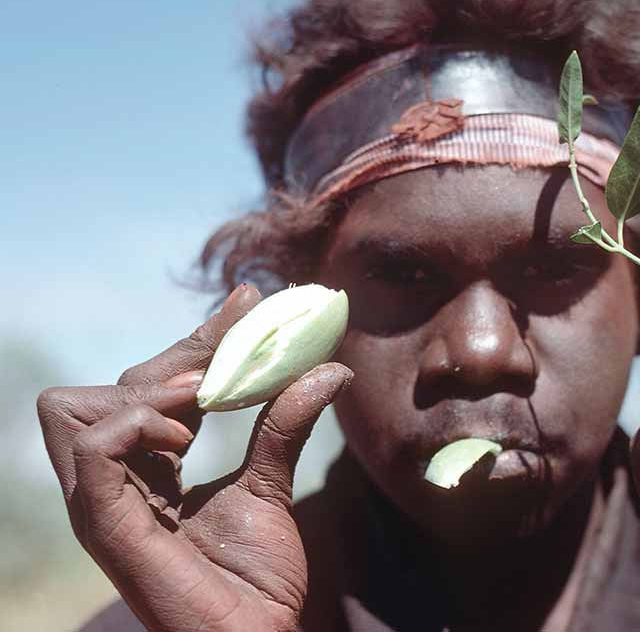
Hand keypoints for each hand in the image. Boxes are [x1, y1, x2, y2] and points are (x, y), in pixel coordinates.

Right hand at [37, 284, 352, 631]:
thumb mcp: (270, 481)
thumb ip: (283, 424)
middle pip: (114, 385)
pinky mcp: (104, 524)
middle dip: (180, 355)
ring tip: (206, 407)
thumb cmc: (254, 577)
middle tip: (241, 347)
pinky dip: (137, 423)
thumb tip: (328, 369)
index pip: (153, 385)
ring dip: (145, 392)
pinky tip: (187, 435)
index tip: (250, 301)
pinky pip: (90, 446)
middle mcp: (112, 482)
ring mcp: (101, 503)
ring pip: (74, 406)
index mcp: (142, 471)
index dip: (199, 340)